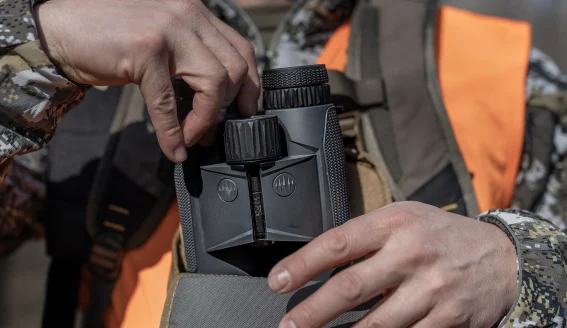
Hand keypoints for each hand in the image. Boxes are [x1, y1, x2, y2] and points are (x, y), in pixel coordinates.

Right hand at [35, 0, 258, 161]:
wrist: (60, 30)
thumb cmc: (109, 38)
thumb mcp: (163, 41)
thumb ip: (191, 59)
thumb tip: (216, 102)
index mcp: (195, 13)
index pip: (242, 49)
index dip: (250, 86)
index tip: (245, 112)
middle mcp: (188, 15)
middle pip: (235, 68)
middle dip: (230, 108)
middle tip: (213, 131)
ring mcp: (168, 30)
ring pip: (214, 82)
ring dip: (205, 120)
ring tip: (192, 138)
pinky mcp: (146, 50)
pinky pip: (169, 101)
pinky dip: (173, 132)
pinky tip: (173, 149)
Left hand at [268, 202, 517, 327]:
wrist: (500, 257)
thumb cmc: (440, 235)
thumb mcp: (404, 217)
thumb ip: (367, 236)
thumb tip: (320, 261)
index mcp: (395, 223)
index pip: (338, 243)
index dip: (303, 264)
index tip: (278, 280)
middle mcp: (412, 254)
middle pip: (351, 287)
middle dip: (313, 311)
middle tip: (287, 324)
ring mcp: (431, 290)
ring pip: (375, 323)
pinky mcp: (447, 319)